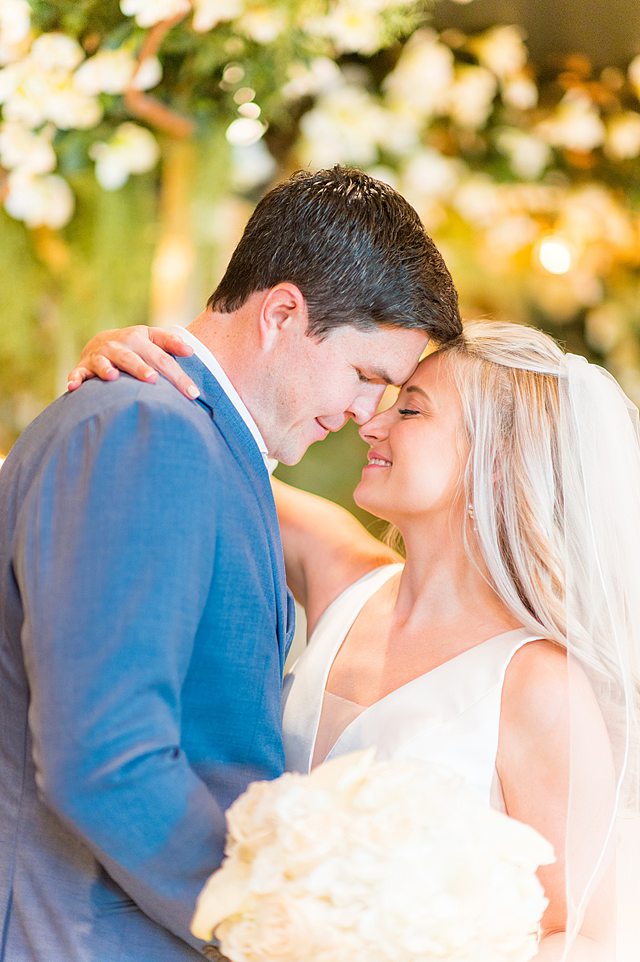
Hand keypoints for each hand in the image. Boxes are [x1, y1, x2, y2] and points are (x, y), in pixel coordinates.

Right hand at [67, 325, 199, 399]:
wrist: (102, 342)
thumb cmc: (136, 346)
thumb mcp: (153, 339)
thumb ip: (171, 343)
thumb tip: (191, 351)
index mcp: (140, 338)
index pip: (162, 358)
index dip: (177, 375)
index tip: (193, 394)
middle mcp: (119, 345)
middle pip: (133, 358)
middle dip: (141, 369)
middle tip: (152, 380)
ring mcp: (100, 356)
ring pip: (104, 362)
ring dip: (107, 369)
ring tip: (112, 376)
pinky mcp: (84, 367)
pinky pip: (78, 373)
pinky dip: (75, 379)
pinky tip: (73, 387)